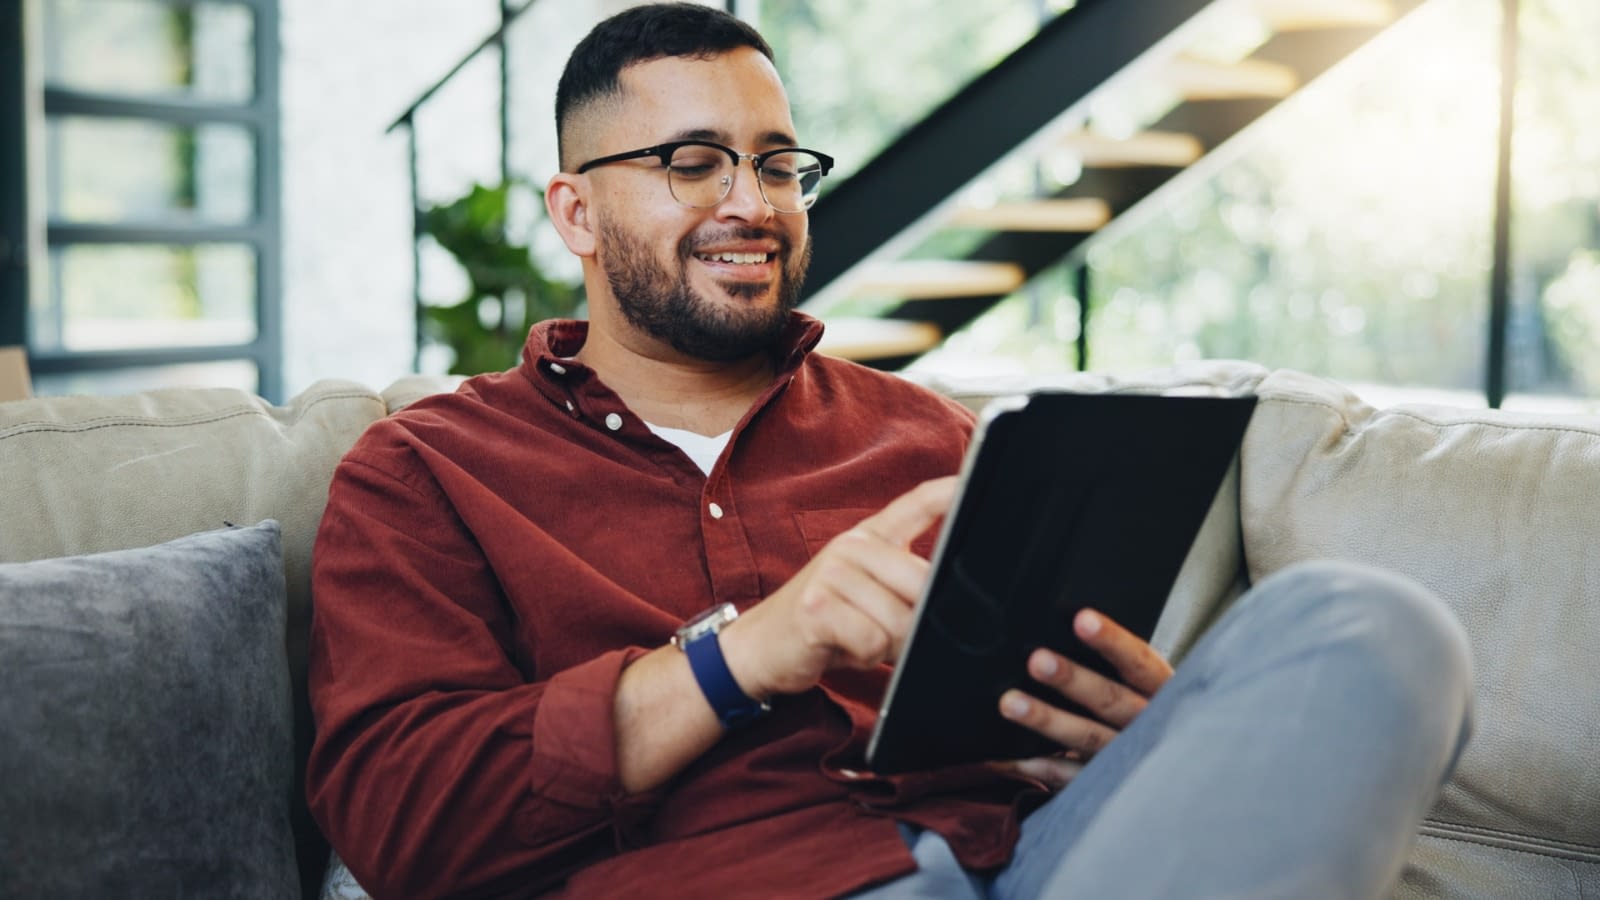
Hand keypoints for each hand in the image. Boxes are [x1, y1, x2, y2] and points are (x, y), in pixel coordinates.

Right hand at [721, 477, 956, 699]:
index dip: (948, 491)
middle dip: (914, 623)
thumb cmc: (826, 622)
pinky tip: (840, 646)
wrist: (761, 645)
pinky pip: (872, 641)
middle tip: (883, 631)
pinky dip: (863, 657)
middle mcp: (851, 546)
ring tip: (854, 637)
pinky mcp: (817, 607)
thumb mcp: (867, 593)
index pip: (914, 504)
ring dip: (885, 645)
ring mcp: (832, 573)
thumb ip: (904, 584)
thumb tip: (947, 595)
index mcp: (868, 538)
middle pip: (922, 583)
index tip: (972, 480)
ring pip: (899, 620)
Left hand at [994, 608, 1173, 787]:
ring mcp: (1129, 757)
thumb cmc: (1153, 711)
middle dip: (1072, 679)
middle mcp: (1149, 723)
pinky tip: (1011, 757)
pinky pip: (1071, 777)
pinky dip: (1040, 766)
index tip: (1082, 620)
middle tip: (1036, 660)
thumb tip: (1072, 627)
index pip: (1138, 661)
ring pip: (1087, 736)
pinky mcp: (1109, 784)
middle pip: (1109, 699)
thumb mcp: (1151, 688)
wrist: (1181, 773)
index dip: (1112, 641)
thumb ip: (1120, 666)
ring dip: (1047, 720)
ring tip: (1010, 703)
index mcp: (1162, 690)